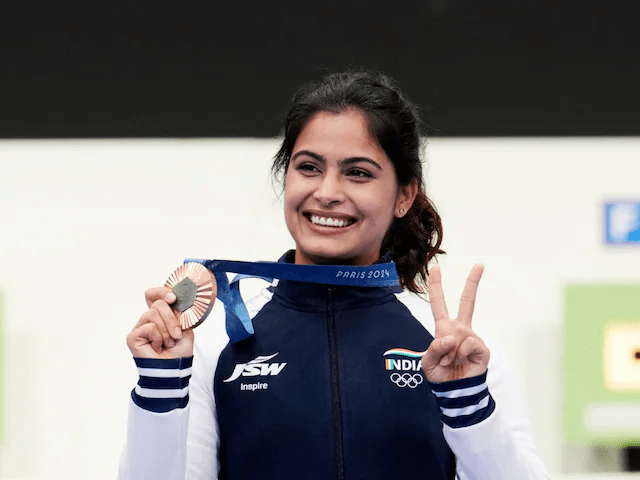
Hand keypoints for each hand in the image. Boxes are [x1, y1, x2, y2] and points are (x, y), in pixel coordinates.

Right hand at [126, 287, 194, 358]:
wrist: (175, 368)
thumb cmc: (180, 350)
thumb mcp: (185, 326)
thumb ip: (179, 312)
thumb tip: (173, 298)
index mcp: (160, 315)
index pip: (153, 295)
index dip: (161, 292)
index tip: (173, 298)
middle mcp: (148, 320)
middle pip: (158, 304)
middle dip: (172, 319)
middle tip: (176, 335)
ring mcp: (139, 328)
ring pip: (153, 314)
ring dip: (167, 331)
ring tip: (168, 343)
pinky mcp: (133, 337)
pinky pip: (149, 327)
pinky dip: (158, 338)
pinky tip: (158, 348)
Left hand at [421, 264, 489, 382]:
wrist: (454, 392)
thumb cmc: (440, 375)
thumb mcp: (428, 362)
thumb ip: (434, 348)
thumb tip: (450, 338)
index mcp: (444, 328)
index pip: (439, 303)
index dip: (436, 286)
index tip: (436, 268)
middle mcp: (459, 328)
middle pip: (467, 301)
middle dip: (472, 282)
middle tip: (480, 264)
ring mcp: (472, 337)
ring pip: (458, 335)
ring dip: (450, 352)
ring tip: (451, 362)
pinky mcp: (481, 348)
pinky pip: (467, 344)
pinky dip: (460, 355)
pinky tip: (461, 362)